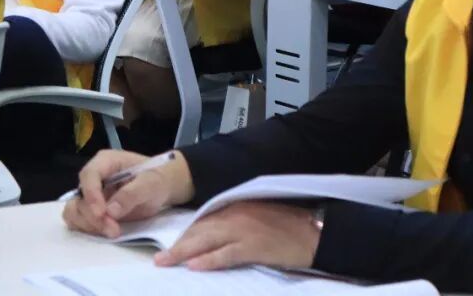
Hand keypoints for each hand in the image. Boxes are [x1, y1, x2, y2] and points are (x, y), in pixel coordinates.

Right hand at [62, 149, 193, 238]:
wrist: (162, 188)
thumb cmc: (157, 179)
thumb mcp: (151, 183)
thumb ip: (132, 194)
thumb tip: (111, 211)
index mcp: (106, 161)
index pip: (89, 175)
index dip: (92, 194)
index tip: (102, 213)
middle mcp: (94, 177)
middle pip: (79, 196)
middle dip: (93, 216)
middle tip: (113, 230)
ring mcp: (92, 194)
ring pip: (75, 210)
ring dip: (89, 225)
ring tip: (113, 232)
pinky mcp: (93, 210)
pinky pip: (80, 220)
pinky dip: (88, 229)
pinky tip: (105, 232)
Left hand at [154, 202, 319, 271]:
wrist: (313, 231)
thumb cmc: (288, 226)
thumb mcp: (257, 217)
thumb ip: (236, 222)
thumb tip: (214, 235)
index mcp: (236, 206)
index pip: (203, 221)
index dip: (186, 235)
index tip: (171, 245)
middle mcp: (236, 215)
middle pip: (199, 230)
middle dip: (178, 245)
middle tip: (159, 258)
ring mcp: (244, 230)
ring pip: (206, 241)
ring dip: (183, 252)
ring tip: (165, 262)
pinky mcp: (254, 246)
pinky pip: (226, 254)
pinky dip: (209, 260)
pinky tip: (194, 266)